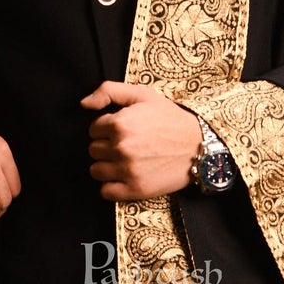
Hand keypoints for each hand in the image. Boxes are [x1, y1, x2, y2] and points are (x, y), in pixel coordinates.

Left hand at [80, 79, 201, 199]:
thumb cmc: (171, 119)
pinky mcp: (135, 189)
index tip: (123, 131)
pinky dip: (111, 186)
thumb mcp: (143, 95)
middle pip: (93, 150)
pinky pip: (105, 192)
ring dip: (106, 166)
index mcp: (120, 123)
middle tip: (126, 145)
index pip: (93, 130)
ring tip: (125, 161)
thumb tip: (83, 103)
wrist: (199, 145)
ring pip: (96, 170)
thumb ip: (109, 91)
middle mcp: (121, 148)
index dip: (107, 129)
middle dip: (106, 146)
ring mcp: (127, 170)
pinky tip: (124, 177)